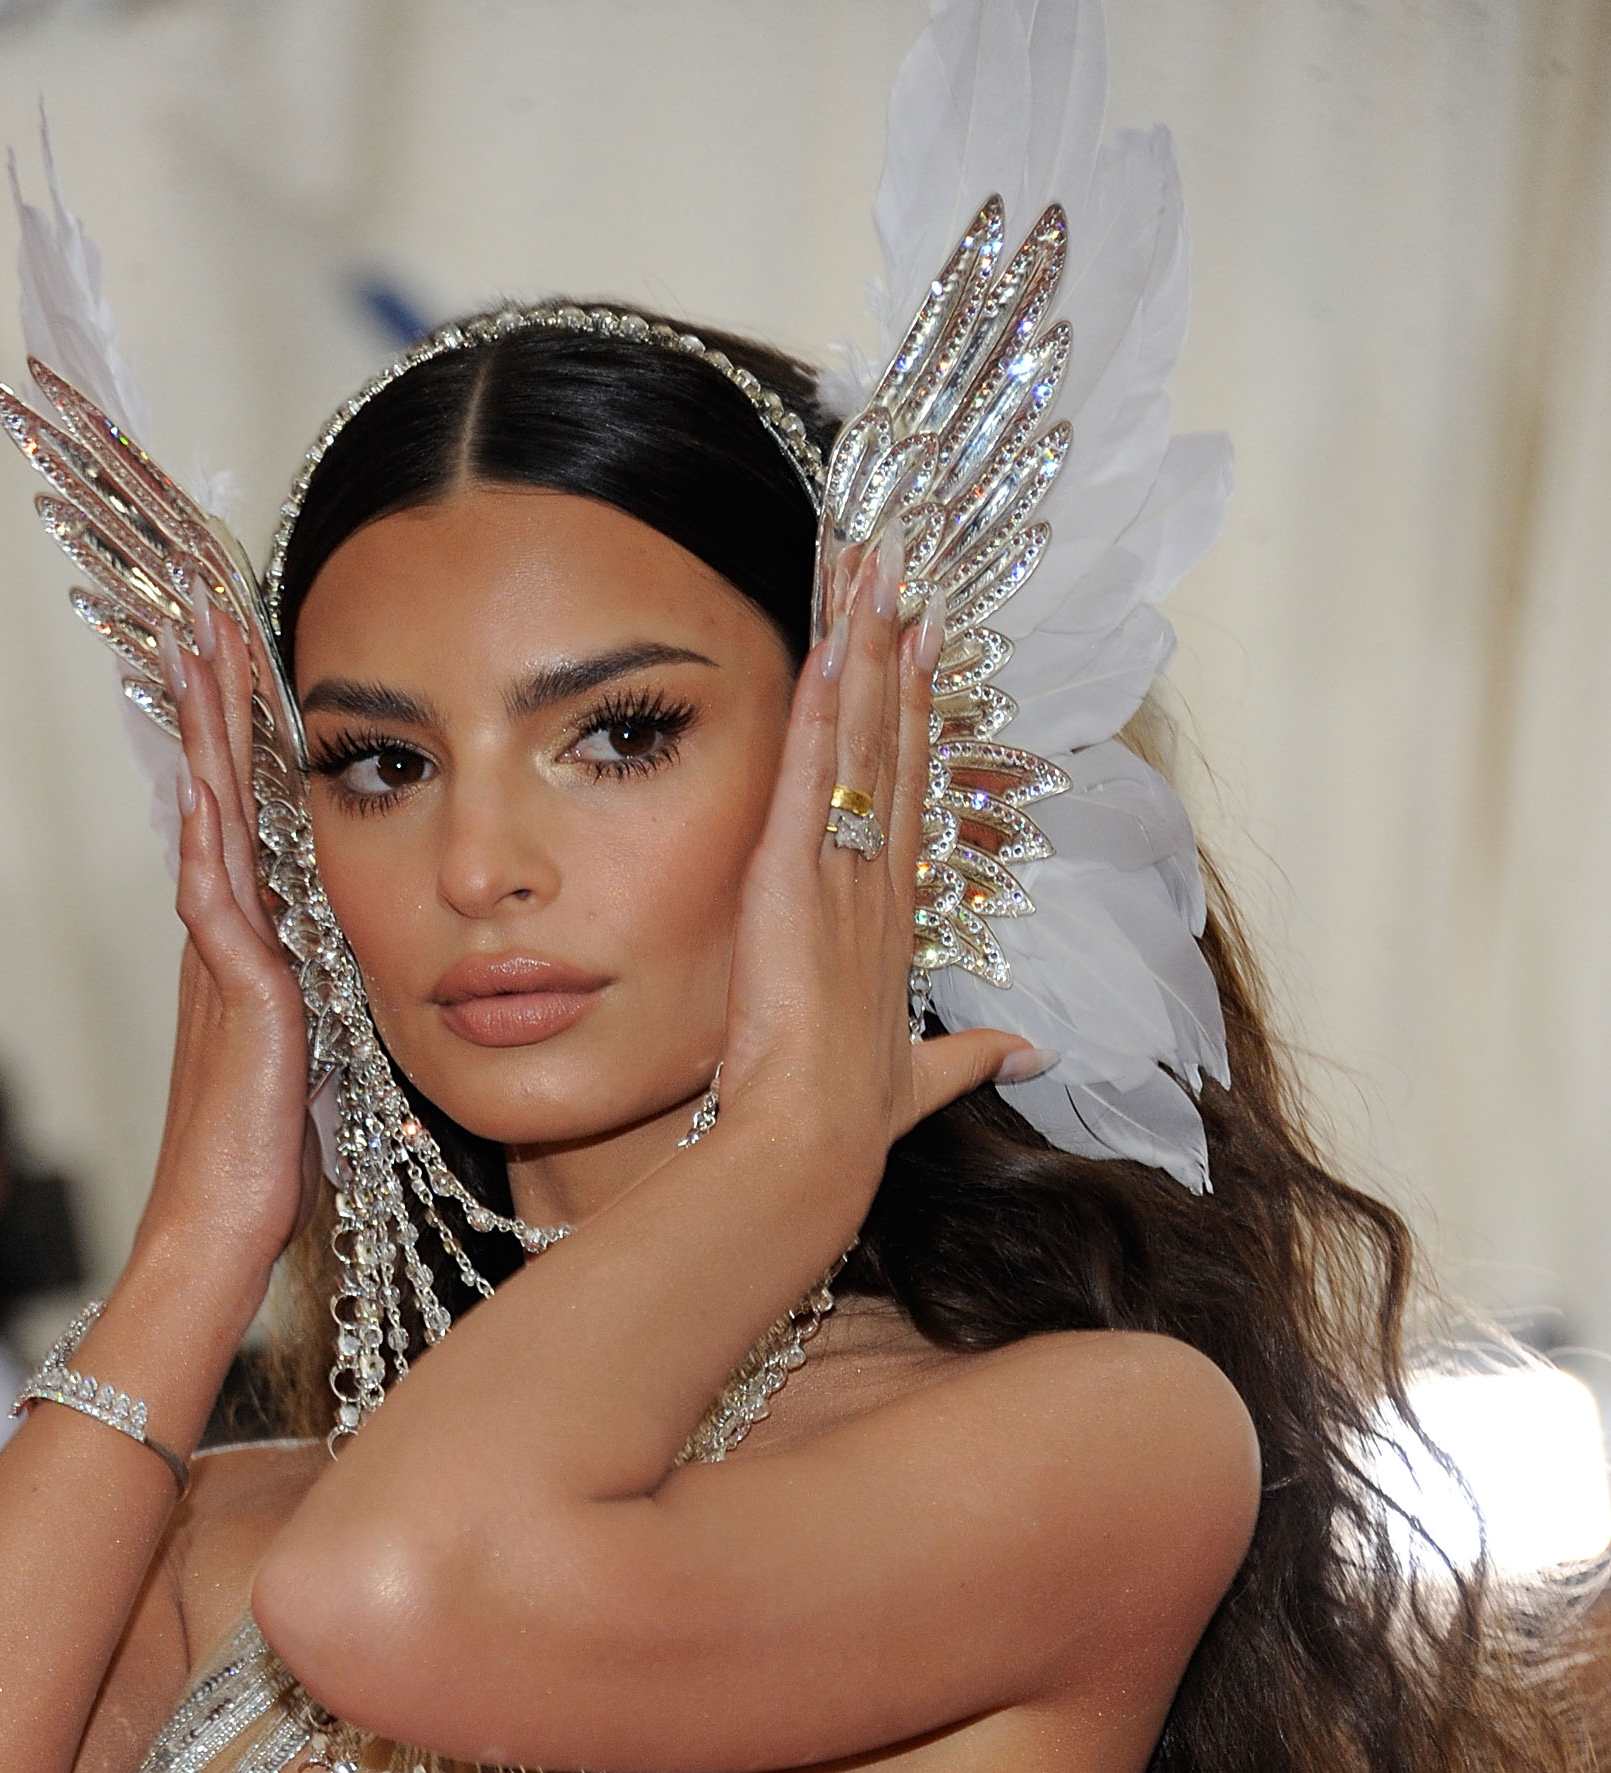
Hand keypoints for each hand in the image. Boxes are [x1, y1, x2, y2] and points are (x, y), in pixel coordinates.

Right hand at [133, 607, 321, 1316]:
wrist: (222, 1229)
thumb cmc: (266, 1167)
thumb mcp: (309, 1067)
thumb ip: (316, 1013)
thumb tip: (338, 983)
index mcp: (250, 957)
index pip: (246, 828)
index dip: (241, 750)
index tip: (240, 674)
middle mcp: (224, 948)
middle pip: (216, 802)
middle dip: (211, 713)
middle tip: (203, 624)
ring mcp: (222, 968)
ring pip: (209, 828)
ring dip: (202, 742)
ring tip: (193, 658)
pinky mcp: (237, 1000)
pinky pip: (215, 901)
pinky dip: (206, 838)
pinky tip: (202, 780)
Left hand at [719, 540, 1043, 1200]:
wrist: (814, 1141)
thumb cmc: (852, 1118)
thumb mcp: (917, 1080)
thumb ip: (972, 1059)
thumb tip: (1032, 1056)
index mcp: (897, 923)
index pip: (911, 800)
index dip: (920, 722)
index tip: (925, 651)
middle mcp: (881, 886)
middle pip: (896, 750)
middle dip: (900, 658)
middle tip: (901, 575)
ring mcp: (845, 877)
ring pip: (862, 744)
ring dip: (867, 654)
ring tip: (872, 573)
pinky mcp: (796, 879)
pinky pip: (814, 776)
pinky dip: (824, 710)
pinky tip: (834, 644)